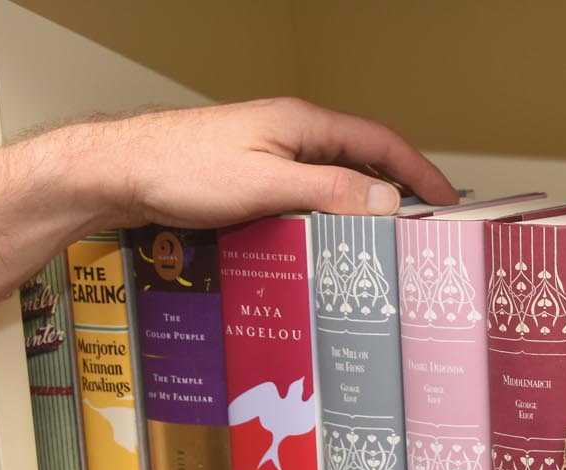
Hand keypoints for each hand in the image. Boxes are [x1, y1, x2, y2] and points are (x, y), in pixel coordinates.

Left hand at [48, 98, 459, 230]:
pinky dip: (328, 220)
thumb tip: (387, 202)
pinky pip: (306, 199)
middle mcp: (291, 136)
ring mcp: (271, 157)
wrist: (117, 173)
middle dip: (398, 195)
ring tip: (384, 248)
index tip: (448, 202)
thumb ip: (328, 191)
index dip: (420, 172)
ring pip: (333, 184)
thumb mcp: (265, 184)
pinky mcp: (252, 181)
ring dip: (360, 212)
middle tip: (424, 233)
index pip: (381, 143)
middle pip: (362, 163)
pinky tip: (329, 248)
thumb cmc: (179, 169)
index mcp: (302, 124)